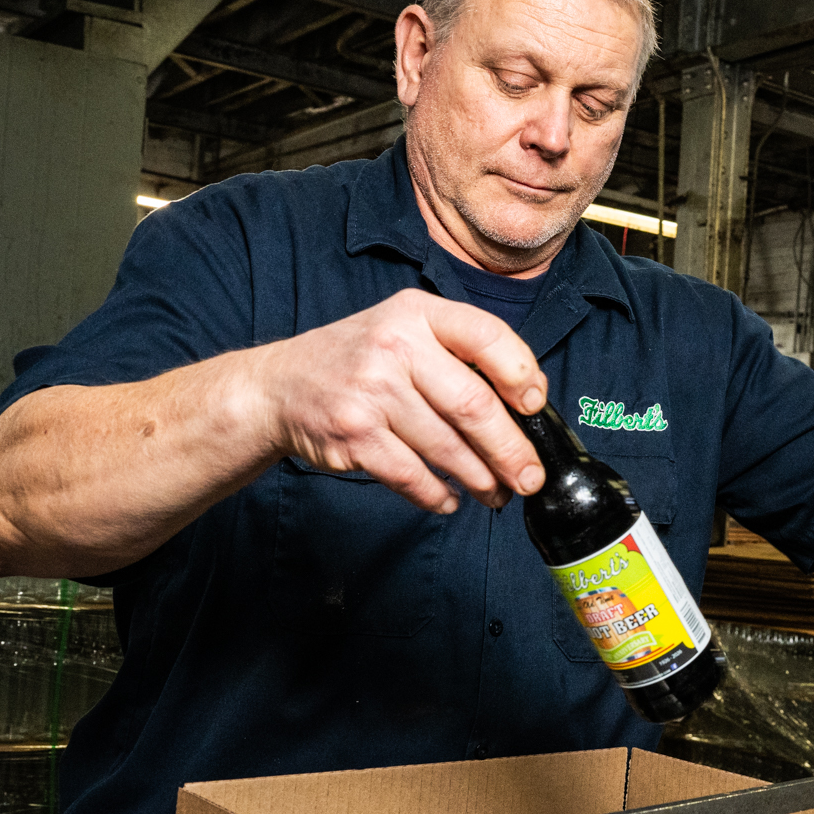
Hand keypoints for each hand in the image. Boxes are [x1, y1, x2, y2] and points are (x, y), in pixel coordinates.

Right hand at [252, 289, 548, 512]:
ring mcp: (370, 393)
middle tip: (529, 477)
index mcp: (417, 314)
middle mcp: (394, 347)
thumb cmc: (359, 360)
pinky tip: (451, 499)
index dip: (521, 374)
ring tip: (496, 492)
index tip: (535, 406)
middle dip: (511, 451)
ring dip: (481, 480)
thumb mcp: (406, 329)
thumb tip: (527, 402)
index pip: (486, 336)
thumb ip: (460, 352)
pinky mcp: (352, 436)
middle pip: (473, 405)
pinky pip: (412, 476)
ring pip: (446, 449)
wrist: (278, 386)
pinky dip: (438, 495)